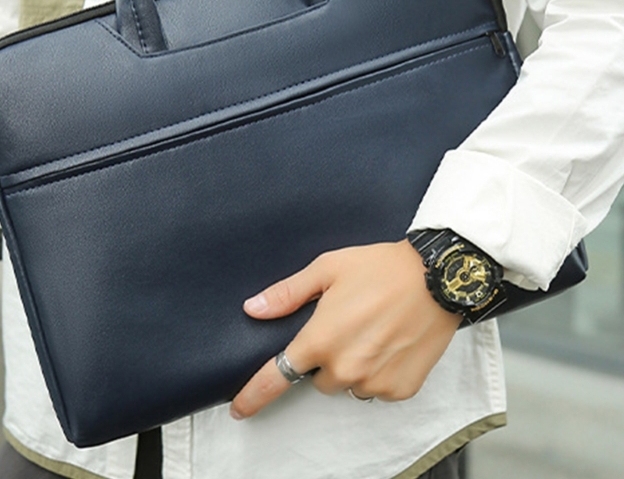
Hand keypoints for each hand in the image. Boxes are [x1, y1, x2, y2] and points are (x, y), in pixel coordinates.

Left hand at [229, 240, 460, 418]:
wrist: (438, 278)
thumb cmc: (380, 268)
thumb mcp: (326, 269)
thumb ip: (287, 294)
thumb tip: (253, 309)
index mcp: (320, 339)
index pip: (278, 377)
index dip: (254, 395)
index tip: (240, 409)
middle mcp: (345, 368)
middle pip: (319, 378)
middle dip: (324, 357)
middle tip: (344, 325)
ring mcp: (374, 382)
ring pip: (348, 384)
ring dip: (352, 366)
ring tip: (371, 330)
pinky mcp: (401, 389)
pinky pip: (377, 388)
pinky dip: (378, 371)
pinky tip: (391, 342)